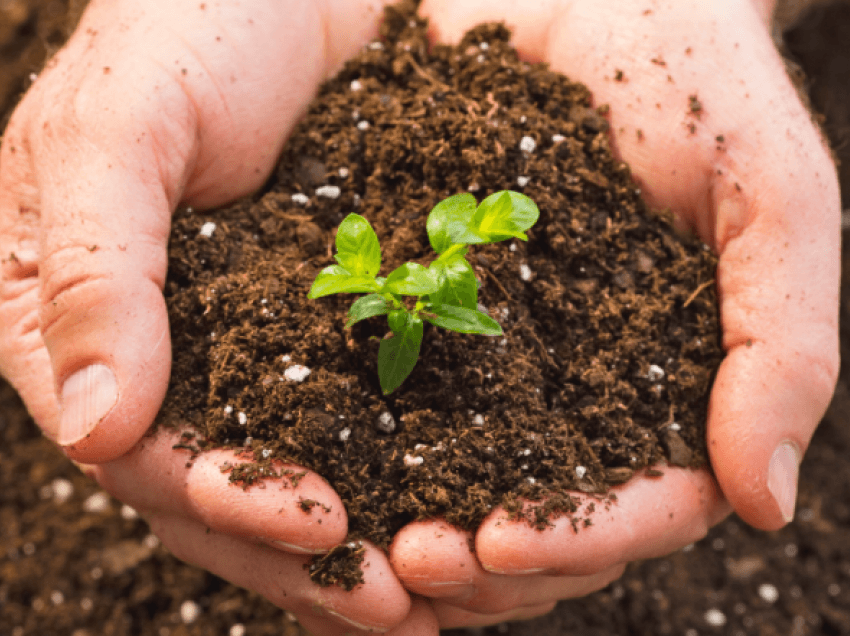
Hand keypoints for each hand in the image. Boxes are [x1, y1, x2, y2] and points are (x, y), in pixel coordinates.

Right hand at [0, 1, 432, 632]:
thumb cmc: (188, 28)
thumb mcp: (120, 127)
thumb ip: (94, 268)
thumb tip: (95, 433)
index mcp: (74, 324)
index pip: (145, 449)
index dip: (228, 499)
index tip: (321, 528)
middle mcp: (158, 354)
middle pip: (221, 487)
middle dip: (308, 553)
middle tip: (402, 604)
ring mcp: (240, 348)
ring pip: (292, 471)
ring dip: (361, 542)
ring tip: (444, 595)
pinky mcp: (318, 328)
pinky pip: (352, 418)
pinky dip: (397, 474)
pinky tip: (454, 513)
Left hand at [388, 0, 839, 626]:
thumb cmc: (692, 78)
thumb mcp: (766, 191)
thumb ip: (783, 340)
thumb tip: (765, 503)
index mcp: (671, 386)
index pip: (642, 505)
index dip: (579, 537)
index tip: (500, 543)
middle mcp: (583, 390)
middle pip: (544, 519)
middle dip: (481, 560)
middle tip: (408, 562)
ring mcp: (501, 358)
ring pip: (464, 483)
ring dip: (414, 526)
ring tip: (358, 539)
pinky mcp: (426, 312)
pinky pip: (394, 399)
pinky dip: (362, 449)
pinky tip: (316, 465)